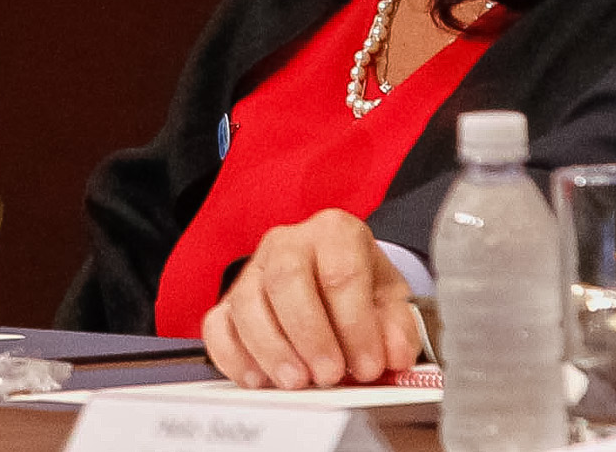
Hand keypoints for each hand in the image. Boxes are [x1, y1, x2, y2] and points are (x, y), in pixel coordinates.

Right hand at [203, 209, 419, 388]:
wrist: (335, 279)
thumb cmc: (359, 288)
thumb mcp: (391, 301)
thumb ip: (398, 328)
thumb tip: (394, 353)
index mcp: (335, 233)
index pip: (341, 273)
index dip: (354, 325)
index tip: (367, 365)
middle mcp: (288, 243)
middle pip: (286, 280)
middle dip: (308, 334)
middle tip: (329, 375)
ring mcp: (253, 271)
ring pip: (247, 302)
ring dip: (272, 349)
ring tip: (296, 382)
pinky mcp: (228, 302)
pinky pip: (217, 326)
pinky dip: (234, 356)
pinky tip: (258, 378)